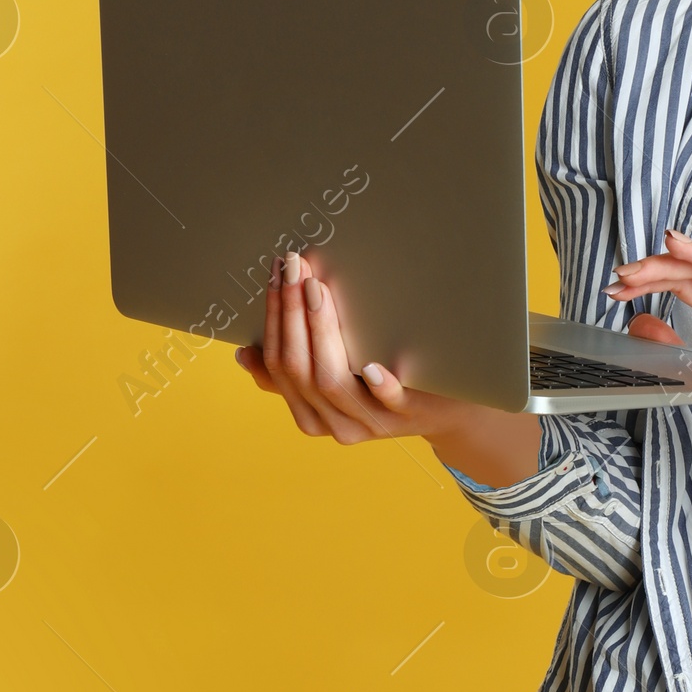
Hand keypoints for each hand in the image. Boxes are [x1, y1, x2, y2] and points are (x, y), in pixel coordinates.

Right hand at [235, 249, 463, 443]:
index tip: (276, 276)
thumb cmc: (387, 387)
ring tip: (318, 291)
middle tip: (296, 268)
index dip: (274, 318)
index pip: (278, 364)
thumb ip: (297, 371)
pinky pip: (390, 403)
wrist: (447, 413)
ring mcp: (372, 421)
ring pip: (331, 381)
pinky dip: (379, 385)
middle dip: (291, 314)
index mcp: (311, 414)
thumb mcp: (337, 380)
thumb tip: (245, 353)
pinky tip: (372, 365)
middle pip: (299, 369)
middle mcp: (335, 423)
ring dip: (322, 331)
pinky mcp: (409, 414)